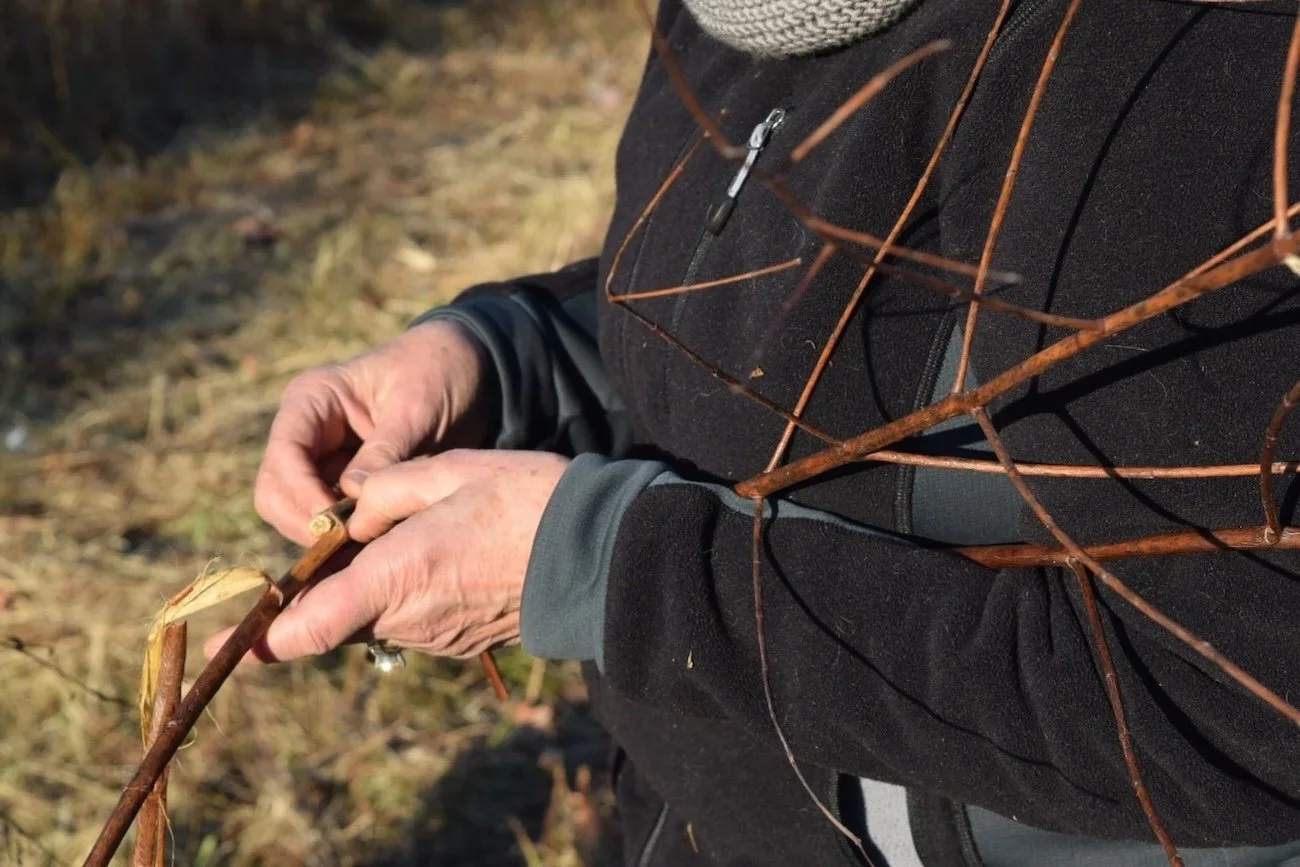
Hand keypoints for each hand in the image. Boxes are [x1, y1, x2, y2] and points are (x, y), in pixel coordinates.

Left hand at [205, 449, 568, 662]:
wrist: (599, 554)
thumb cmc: (527, 503)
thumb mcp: (449, 472)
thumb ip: (385, 488)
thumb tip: (353, 508)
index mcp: (395, 574)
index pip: (308, 625)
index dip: (261, 639)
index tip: (229, 646)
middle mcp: (407, 616)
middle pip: (339, 611)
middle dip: (334, 578)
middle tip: (360, 528)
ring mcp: (435, 635)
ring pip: (377, 611)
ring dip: (378, 579)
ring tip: (425, 529)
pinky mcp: (459, 641)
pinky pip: (414, 616)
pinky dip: (413, 589)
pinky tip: (451, 553)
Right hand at [255, 320, 495, 545]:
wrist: (468, 372)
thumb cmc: (439, 374)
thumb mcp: (417, 408)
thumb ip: (385, 451)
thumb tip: (353, 497)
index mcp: (314, 398)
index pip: (285, 453)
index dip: (302, 494)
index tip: (336, 526)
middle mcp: (305, 430)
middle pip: (275, 490)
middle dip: (304, 522)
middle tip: (348, 545)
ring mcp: (320, 459)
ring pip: (293, 512)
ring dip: (321, 534)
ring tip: (365, 547)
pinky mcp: (340, 484)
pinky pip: (326, 519)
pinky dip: (342, 536)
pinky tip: (373, 545)